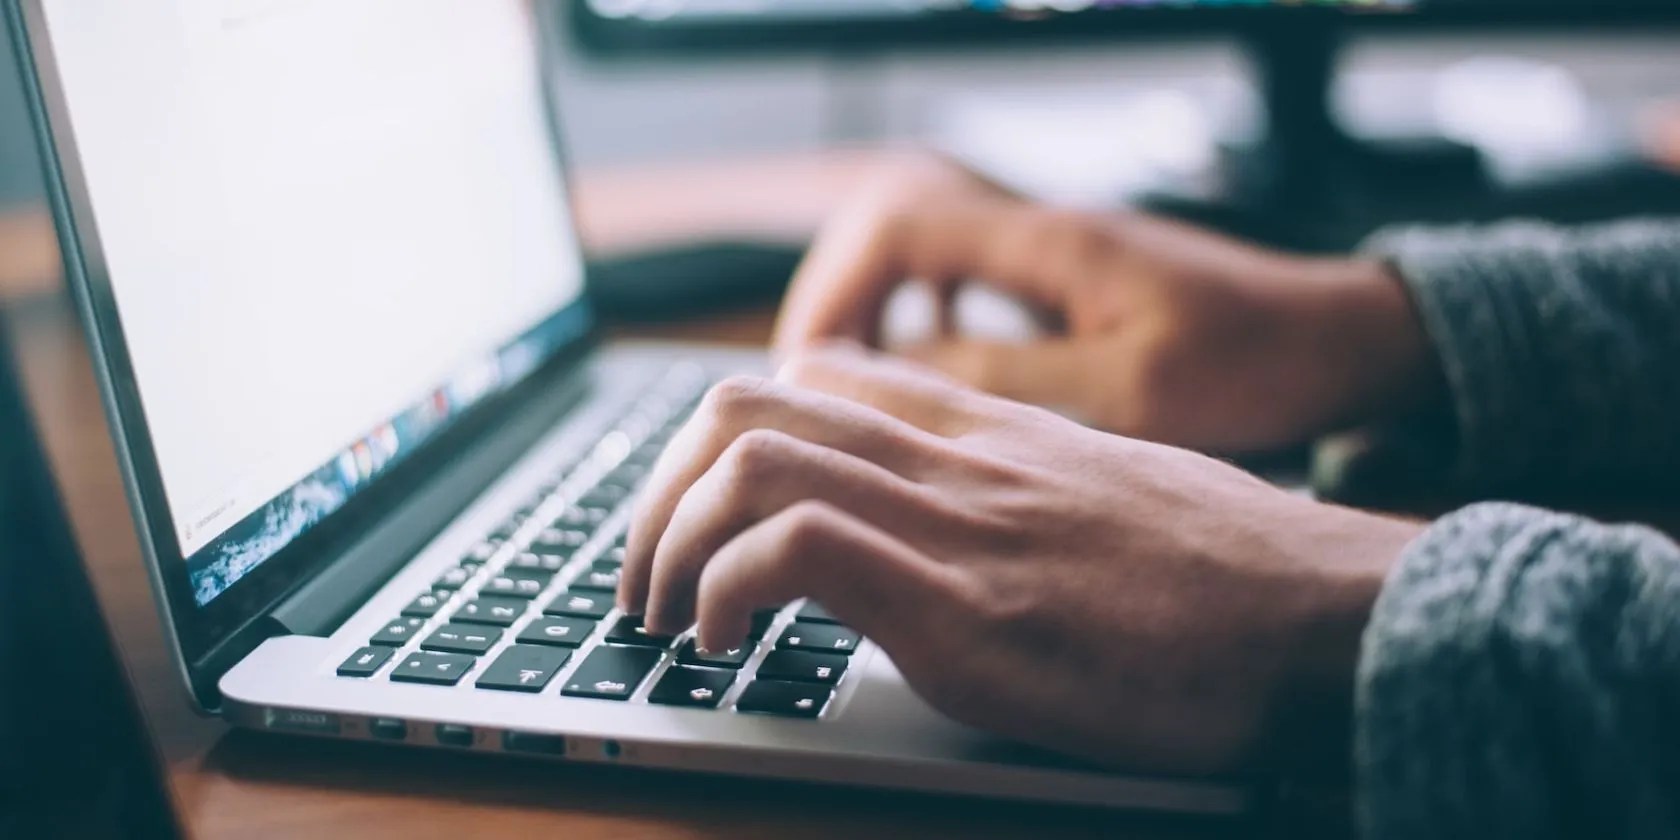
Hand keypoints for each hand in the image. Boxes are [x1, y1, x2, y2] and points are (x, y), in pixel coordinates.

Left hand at [621, 346, 1424, 775]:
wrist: (1331, 618)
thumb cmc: (1234, 575)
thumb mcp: (1111, 495)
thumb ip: (1019, 487)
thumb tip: (958, 526)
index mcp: (990, 432)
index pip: (816, 375)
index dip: (724, 438)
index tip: (702, 514)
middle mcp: (959, 459)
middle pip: (748, 403)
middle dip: (659, 491)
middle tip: (646, 575)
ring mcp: (959, 525)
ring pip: (749, 458)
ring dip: (668, 541)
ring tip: (666, 618)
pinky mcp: (968, 610)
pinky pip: (796, 549)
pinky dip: (725, 591)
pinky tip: (726, 646)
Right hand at [774, 155, 1440, 452]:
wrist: (1343, 341)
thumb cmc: (1257, 363)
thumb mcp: (1128, 391)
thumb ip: (1006, 379)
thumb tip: (890, 377)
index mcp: (1049, 243)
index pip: (897, 225)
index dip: (834, 291)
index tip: (808, 369)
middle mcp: (1042, 232)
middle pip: (892, 230)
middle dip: (838, 302)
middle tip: (812, 386)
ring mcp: (1056, 254)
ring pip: (925, 256)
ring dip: (878, 313)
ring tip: (852, 389)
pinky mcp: (1072, 284)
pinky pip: (968, 284)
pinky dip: (928, 323)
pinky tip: (931, 377)